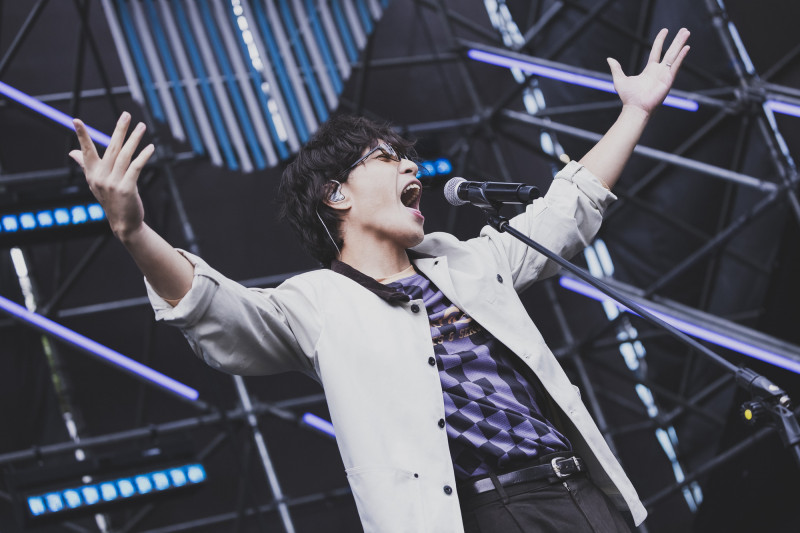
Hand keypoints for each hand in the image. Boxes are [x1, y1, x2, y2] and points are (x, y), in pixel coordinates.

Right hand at [69, 112, 154, 241]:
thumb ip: (85, 165)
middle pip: (112, 148)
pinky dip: (143, 156)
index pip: (86, 151)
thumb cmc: (110, 200)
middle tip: (127, 114)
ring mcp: (113, 183)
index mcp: (92, 174)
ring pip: (125, 155)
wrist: (123, 223)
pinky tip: (150, 147)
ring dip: (134, 139)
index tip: (75, 120)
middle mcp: (100, 177)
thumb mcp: (95, 183)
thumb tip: (72, 152)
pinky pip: (136, 167)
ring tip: (142, 126)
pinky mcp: (126, 189)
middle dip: (119, 130)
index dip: (81, 136)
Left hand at [607, 28, 690, 115]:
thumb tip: (609, 59)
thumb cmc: (628, 97)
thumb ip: (616, 68)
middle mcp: (659, 71)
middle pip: (670, 51)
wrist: (635, 108)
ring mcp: (665, 74)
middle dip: (677, 41)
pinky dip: (681, 56)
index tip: (665, 30)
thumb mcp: (620, 79)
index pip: (656, 51)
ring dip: (681, 44)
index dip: (660, 40)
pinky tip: (686, 47)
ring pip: (674, 55)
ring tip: (687, 32)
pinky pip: (676, 65)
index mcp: (649, 70)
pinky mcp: (668, 79)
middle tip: (684, 30)